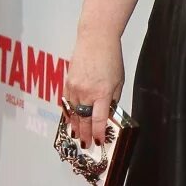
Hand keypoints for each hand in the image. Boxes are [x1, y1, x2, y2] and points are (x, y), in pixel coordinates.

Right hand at [63, 31, 123, 147]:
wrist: (95, 39)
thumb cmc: (111, 59)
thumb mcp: (119, 81)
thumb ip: (112, 99)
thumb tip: (107, 114)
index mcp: (102, 93)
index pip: (98, 120)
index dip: (97, 133)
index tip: (98, 141)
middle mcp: (86, 92)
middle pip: (84, 120)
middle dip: (85, 134)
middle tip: (86, 145)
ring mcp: (74, 87)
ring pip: (73, 113)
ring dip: (75, 126)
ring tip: (77, 137)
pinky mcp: (67, 82)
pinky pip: (67, 102)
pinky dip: (69, 113)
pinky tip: (71, 120)